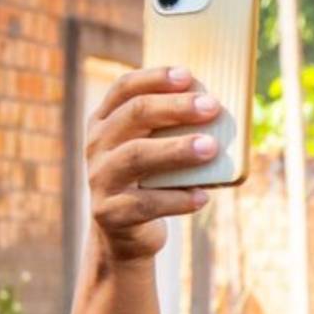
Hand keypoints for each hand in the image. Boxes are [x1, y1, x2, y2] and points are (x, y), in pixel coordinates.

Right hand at [83, 66, 223, 261]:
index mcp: (104, 121)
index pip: (125, 88)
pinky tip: (202, 197)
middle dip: (175, 108)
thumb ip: (169, 132)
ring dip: (177, 150)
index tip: (189, 75)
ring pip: (137, 156)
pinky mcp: (110, 213)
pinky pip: (147, 204)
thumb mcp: (151, 152)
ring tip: (211, 148)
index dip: (155, 78)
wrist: (123, 238)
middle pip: (134, 116)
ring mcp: (100, 178)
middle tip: (212, 107)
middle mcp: (96, 145)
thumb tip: (216, 109)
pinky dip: (177, 200)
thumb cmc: (148, 186)